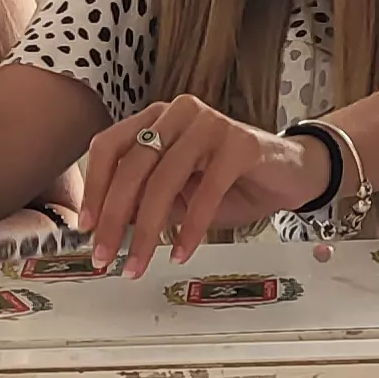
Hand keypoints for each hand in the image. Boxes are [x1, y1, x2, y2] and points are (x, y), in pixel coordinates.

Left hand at [82, 96, 318, 276]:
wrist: (291, 173)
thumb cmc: (231, 183)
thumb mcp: (179, 192)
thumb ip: (145, 200)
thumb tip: (106, 230)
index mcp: (157, 119)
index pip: (109, 146)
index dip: (95, 188)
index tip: (87, 228)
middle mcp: (179, 113)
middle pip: (132, 165)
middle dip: (114, 218)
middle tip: (105, 257)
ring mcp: (210, 123)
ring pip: (164, 180)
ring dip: (147, 230)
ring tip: (138, 264)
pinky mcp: (240, 142)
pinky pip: (205, 191)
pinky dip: (190, 228)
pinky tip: (181, 252)